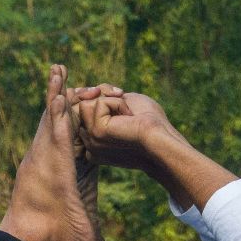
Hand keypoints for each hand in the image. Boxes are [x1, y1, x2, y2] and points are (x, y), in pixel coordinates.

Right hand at [69, 84, 235, 210]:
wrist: (161, 137)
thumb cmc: (149, 121)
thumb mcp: (121, 104)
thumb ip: (100, 100)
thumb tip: (80, 94)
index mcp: (94, 143)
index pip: (80, 110)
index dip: (95, 97)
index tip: (118, 96)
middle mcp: (89, 146)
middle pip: (80, 105)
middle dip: (103, 95)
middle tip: (125, 106)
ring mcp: (91, 142)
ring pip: (85, 103)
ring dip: (111, 100)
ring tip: (127, 115)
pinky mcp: (97, 133)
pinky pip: (97, 103)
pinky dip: (117, 103)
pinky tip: (129, 117)